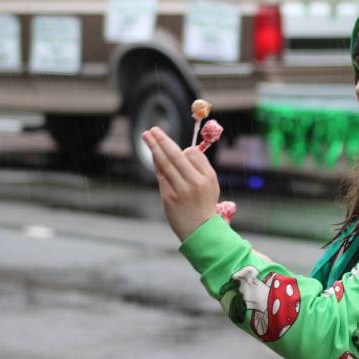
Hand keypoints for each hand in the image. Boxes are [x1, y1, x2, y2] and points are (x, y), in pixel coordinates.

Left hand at [141, 126, 219, 241]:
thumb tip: (184, 150)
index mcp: (208, 177)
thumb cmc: (205, 203)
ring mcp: (180, 190)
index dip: (184, 149)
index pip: (193, 155)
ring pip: (165, 164)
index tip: (176, 146)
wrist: (200, 230)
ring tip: (147, 135)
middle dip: (163, 140)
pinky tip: (153, 154)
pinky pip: (161, 175)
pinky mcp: (168, 197)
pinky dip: (156, 163)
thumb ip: (199, 167)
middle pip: (176, 156)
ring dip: (155, 148)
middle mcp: (195, 183)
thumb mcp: (211, 184)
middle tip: (153, 129)